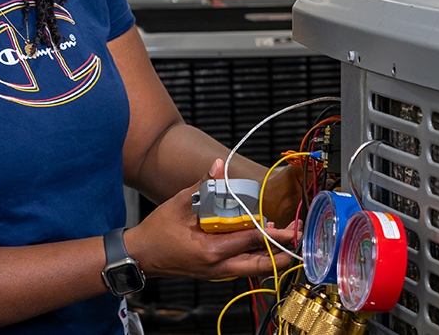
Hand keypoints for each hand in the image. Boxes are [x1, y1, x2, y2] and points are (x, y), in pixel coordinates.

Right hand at [126, 160, 297, 280]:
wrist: (139, 256)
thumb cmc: (157, 233)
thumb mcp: (179, 204)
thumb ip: (203, 186)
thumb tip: (218, 167)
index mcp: (212, 251)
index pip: (252, 241)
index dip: (275, 235)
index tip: (292, 229)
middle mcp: (218, 267)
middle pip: (259, 265)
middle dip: (282, 253)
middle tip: (298, 239)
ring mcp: (216, 273)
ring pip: (252, 268)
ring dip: (270, 256)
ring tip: (286, 240)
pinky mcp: (214, 272)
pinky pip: (241, 267)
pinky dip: (255, 256)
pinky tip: (262, 243)